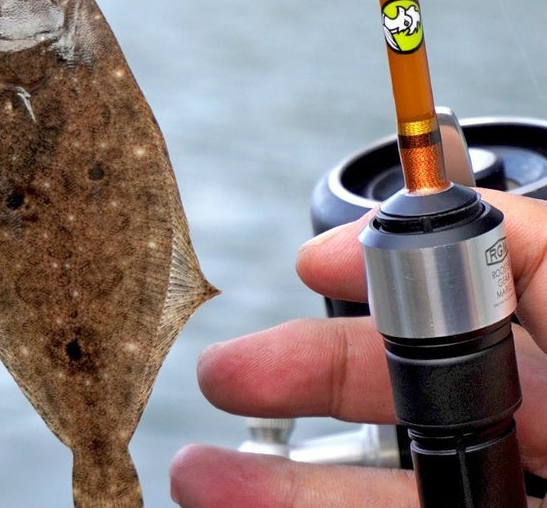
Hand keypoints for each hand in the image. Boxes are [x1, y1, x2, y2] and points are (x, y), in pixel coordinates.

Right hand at [170, 188, 546, 506]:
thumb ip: (506, 237)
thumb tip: (376, 230)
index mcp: (544, 360)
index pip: (440, 318)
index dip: (369, 290)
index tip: (308, 264)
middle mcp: (517, 432)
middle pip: (384, 399)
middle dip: (295, 377)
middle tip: (224, 374)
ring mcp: (489, 497)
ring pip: (365, 487)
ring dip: (273, 482)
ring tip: (199, 476)